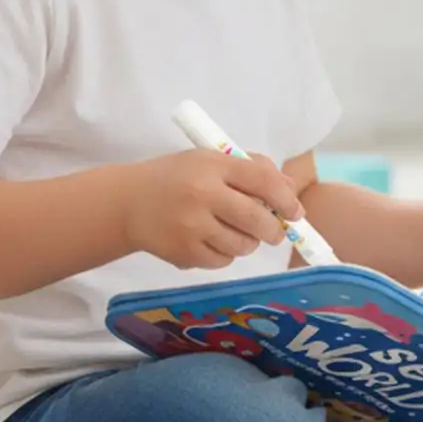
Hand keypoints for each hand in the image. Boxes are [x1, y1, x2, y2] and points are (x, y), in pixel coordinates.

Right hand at [124, 151, 305, 269]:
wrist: (127, 203)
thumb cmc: (175, 177)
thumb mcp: (209, 161)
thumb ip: (251, 170)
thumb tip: (290, 190)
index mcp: (212, 165)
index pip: (262, 180)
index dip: (285, 198)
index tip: (295, 211)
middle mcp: (203, 195)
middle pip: (258, 220)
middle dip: (274, 230)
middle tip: (273, 232)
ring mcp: (193, 226)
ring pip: (243, 245)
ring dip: (247, 243)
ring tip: (234, 233)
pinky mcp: (184, 253)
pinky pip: (223, 261)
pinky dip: (224, 254)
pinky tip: (210, 241)